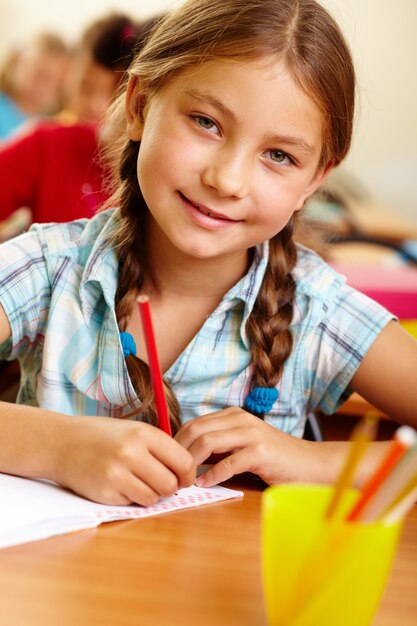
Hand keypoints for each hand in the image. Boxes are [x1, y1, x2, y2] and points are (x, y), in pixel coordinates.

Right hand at [56, 416, 195, 505]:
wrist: (62, 443)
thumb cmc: (104, 436)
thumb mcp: (134, 430)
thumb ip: (160, 448)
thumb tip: (187, 474)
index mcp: (144, 434)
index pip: (184, 461)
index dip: (188, 474)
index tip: (184, 478)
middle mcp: (131, 452)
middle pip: (171, 484)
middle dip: (170, 487)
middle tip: (161, 482)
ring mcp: (117, 474)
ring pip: (154, 497)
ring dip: (151, 494)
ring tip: (139, 481)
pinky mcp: (105, 493)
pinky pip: (134, 503)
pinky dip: (132, 498)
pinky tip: (121, 484)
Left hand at [175, 407, 314, 486]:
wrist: (311, 464)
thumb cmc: (275, 457)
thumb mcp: (243, 443)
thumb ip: (219, 445)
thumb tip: (186, 456)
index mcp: (233, 415)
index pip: (193, 423)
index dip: (176, 442)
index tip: (167, 462)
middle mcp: (240, 419)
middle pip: (196, 430)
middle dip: (178, 452)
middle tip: (171, 473)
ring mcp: (251, 434)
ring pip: (208, 443)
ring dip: (191, 464)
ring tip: (184, 480)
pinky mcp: (260, 452)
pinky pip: (228, 463)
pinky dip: (212, 475)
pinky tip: (205, 485)